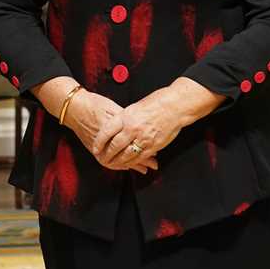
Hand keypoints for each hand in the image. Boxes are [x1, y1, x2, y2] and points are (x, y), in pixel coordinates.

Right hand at [65, 91, 157, 174]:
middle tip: (153, 164)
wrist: (73, 107)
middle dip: (141, 160)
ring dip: (132, 165)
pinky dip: (119, 164)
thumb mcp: (112, 107)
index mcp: (113, 128)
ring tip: (143, 169)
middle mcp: (107, 139)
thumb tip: (141, 124)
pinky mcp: (93, 148)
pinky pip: (108, 160)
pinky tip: (127, 166)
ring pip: (118, 160)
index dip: (145, 148)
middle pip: (127, 153)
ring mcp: (99, 146)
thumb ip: (126, 118)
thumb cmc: (92, 104)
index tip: (156, 151)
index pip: (132, 141)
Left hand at [100, 79, 222, 168]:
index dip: (99, 142)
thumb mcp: (133, 108)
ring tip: (111, 164)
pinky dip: (132, 163)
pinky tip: (127, 165)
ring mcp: (143, 138)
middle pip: (114, 146)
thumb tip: (114, 128)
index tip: (95, 149)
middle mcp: (132, 128)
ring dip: (117, 161)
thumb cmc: (155, 103)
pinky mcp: (153, 146)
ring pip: (126, 154)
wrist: (175, 107)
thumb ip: (123, 119)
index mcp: (125, 116)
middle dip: (106, 155)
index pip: (106, 132)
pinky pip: (139, 157)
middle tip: (101, 159)